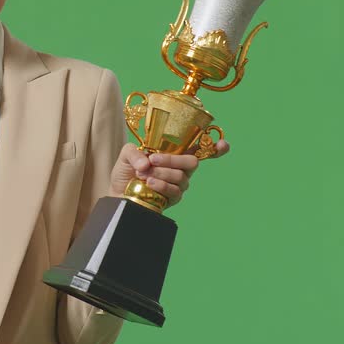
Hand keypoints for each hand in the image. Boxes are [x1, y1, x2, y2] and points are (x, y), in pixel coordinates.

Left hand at [108, 140, 229, 208]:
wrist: (119, 193)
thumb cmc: (126, 171)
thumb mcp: (126, 154)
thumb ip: (135, 152)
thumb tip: (147, 161)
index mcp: (175, 153)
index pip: (200, 149)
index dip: (216, 148)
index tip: (224, 145)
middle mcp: (181, 168)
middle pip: (192, 162)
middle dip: (173, 160)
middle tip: (153, 159)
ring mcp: (179, 184)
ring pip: (181, 176)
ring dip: (162, 173)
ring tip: (144, 174)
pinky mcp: (173, 198)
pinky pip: (175, 191)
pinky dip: (162, 185)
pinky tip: (150, 183)